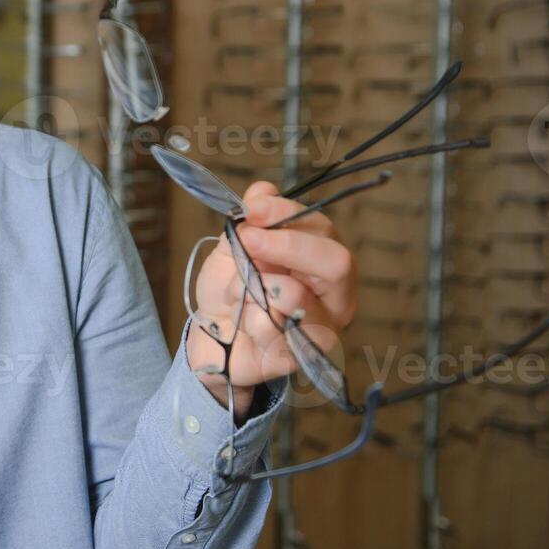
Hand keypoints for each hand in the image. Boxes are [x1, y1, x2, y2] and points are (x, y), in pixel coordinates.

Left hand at [185, 180, 357, 421]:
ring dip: (253, 288)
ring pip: (299, 298)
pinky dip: (246, 321)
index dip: (285, 213)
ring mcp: (323, 329)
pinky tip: (241, 324)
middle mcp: (334, 295)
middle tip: (247, 241)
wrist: (211, 338)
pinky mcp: (301, 359)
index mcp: (321, 261)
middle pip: (337, 263)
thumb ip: (250, 222)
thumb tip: (262, 189)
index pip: (321, 229)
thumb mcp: (234, 250)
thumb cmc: (231, 292)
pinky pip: (273, 332)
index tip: (250, 209)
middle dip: (286, 246)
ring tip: (236, 292)